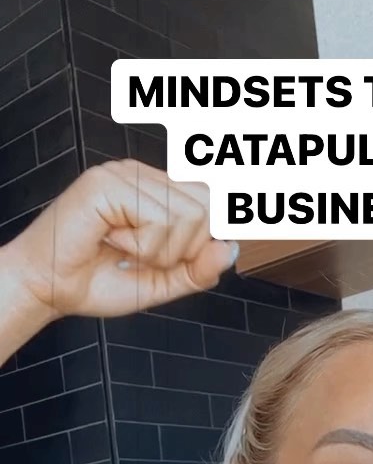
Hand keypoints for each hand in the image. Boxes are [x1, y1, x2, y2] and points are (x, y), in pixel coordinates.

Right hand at [6, 158, 237, 320]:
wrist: (51, 289)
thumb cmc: (98, 281)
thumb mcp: (162, 283)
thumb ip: (198, 270)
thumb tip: (231, 249)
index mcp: (159, 190)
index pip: (213, 200)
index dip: (212, 235)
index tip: (184, 257)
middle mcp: (146, 175)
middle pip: (209, 209)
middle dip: (184, 251)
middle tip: (144, 257)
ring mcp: (127, 174)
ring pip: (188, 216)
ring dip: (159, 251)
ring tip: (125, 249)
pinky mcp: (110, 183)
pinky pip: (159, 219)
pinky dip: (141, 246)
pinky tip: (113, 241)